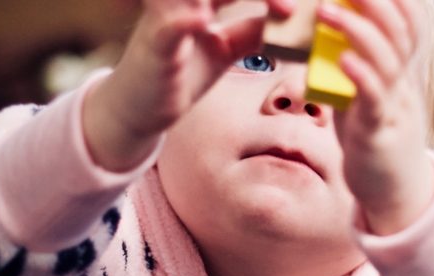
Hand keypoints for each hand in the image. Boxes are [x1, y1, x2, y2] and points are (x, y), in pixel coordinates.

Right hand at [84, 0, 294, 170]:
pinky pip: (167, 28)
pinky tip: (204, 20)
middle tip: (287, 5)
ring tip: (269, 5)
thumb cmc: (181, 72)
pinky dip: (185, 20)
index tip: (292, 7)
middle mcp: (182, 2)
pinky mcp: (154, 48)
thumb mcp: (224, 49)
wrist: (142, 108)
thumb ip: (249, 32)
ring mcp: (166, 21)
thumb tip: (287, 20)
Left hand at [318, 0, 433, 234]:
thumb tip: (323, 40)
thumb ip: (351, 69)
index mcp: (398, 74)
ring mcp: (393, 108)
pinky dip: (360, 76)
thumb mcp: (362, 98)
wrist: (393, 194)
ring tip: (329, 10)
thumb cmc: (372, 140)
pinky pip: (373, 100)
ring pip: (386, 62)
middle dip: (375, 3)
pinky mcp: (378, 134)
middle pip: (399, 34)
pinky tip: (343, 59)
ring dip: (358, 32)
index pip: (407, 26)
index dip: (396, 0)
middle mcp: (401, 86)